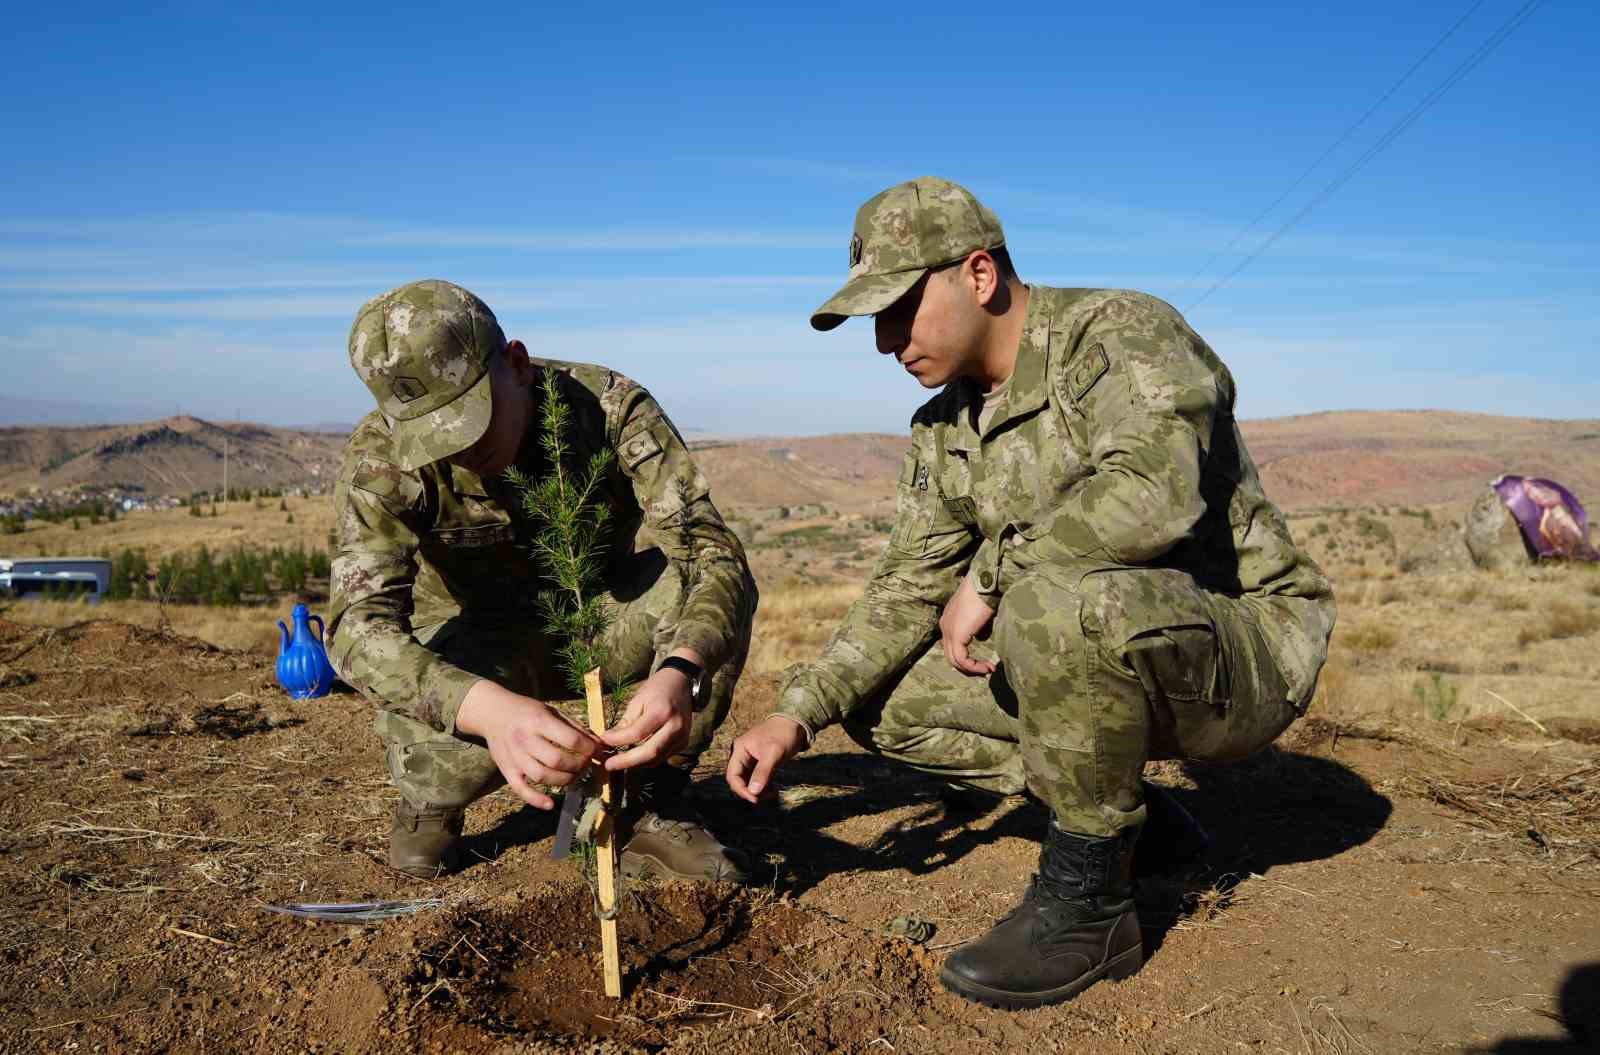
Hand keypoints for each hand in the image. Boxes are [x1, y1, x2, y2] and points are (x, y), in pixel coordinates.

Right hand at [454, 680, 601, 809]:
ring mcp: (514, 757)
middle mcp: (525, 740)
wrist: (493, 713)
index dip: (589, 748)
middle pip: (557, 761)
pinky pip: (521, 789)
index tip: (597, 750)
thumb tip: (598, 744)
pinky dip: (536, 800)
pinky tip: (551, 804)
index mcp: (538, 721)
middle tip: (586, 763)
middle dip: (578, 765)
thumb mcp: (551, 711)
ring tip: (574, 775)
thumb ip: (574, 727)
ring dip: (564, 781)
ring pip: (542, 777)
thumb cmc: (527, 711)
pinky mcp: (507, 770)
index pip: (570, 740)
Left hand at [599, 652, 698, 770]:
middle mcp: (675, 727)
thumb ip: (625, 722)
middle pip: (650, 753)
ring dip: (635, 763)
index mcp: (662, 712)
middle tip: (609, 764)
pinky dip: (645, 759)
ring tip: (617, 761)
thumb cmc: (656, 689)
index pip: (637, 733)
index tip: (603, 742)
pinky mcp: (683, 744)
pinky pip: (661, 757)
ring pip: (656, 759)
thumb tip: (608, 741)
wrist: (681, 684)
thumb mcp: (638, 700)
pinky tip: (633, 757)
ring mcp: (681, 737)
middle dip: (627, 762)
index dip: (618, 740)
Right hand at [725, 715, 807, 803]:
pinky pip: (757, 778)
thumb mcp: (773, 753)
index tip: (755, 799)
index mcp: (740, 749)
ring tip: (774, 793)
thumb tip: (753, 792)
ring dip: (759, 790)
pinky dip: (764, 786)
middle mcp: (742, 754)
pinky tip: (774, 789)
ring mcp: (750, 758)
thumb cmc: (783, 734)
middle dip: (751, 791)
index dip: (741, 790)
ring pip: (748, 781)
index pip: (732, 775)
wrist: (796, 723)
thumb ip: (763, 772)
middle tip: (768, 797)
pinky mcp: (759, 762)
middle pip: (739, 780)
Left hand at [939, 574, 996, 675]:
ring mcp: (948, 631)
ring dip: (973, 669)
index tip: (985, 663)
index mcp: (949, 619)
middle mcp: (945, 625)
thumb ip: (978, 626)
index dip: (968, 658)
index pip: (953, 646)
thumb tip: (981, 637)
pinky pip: (962, 660)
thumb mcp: (981, 613)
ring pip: (955, 660)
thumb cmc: (987, 592)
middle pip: (951, 656)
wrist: (985, 583)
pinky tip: (987, 667)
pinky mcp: (956, 636)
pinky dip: (974, 667)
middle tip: (985, 671)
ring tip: (988, 670)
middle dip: (969, 667)